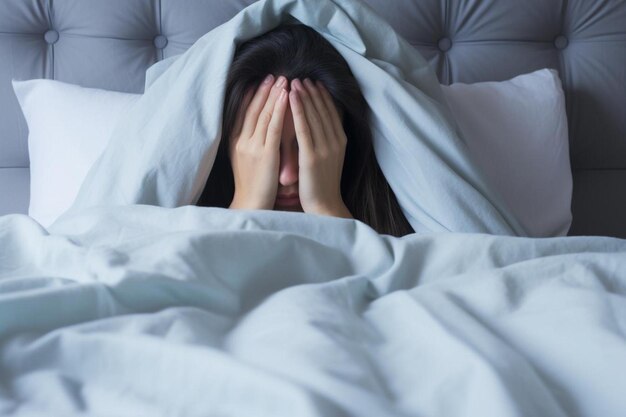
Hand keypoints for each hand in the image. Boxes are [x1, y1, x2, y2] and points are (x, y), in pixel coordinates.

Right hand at [229, 75, 288, 209]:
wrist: (251, 205)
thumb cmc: (253, 186)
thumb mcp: (246, 161)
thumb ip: (249, 144)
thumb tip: (256, 130)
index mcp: (236, 142)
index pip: (243, 113)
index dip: (251, 96)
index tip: (259, 81)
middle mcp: (242, 141)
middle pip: (252, 109)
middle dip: (263, 90)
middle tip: (273, 74)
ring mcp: (252, 146)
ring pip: (263, 114)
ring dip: (273, 94)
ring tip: (283, 79)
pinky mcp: (265, 154)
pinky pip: (273, 127)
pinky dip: (279, 109)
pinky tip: (286, 97)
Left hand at [289, 78, 351, 217]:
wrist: (324, 207)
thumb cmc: (322, 185)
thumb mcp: (330, 159)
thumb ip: (327, 141)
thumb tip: (322, 126)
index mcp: (340, 142)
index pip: (331, 113)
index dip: (323, 96)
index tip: (314, 83)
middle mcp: (335, 142)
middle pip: (323, 110)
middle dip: (312, 92)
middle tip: (303, 76)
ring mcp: (324, 149)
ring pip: (313, 115)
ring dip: (304, 96)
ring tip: (294, 81)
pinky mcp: (311, 156)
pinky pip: (303, 128)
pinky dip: (297, 110)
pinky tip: (290, 97)